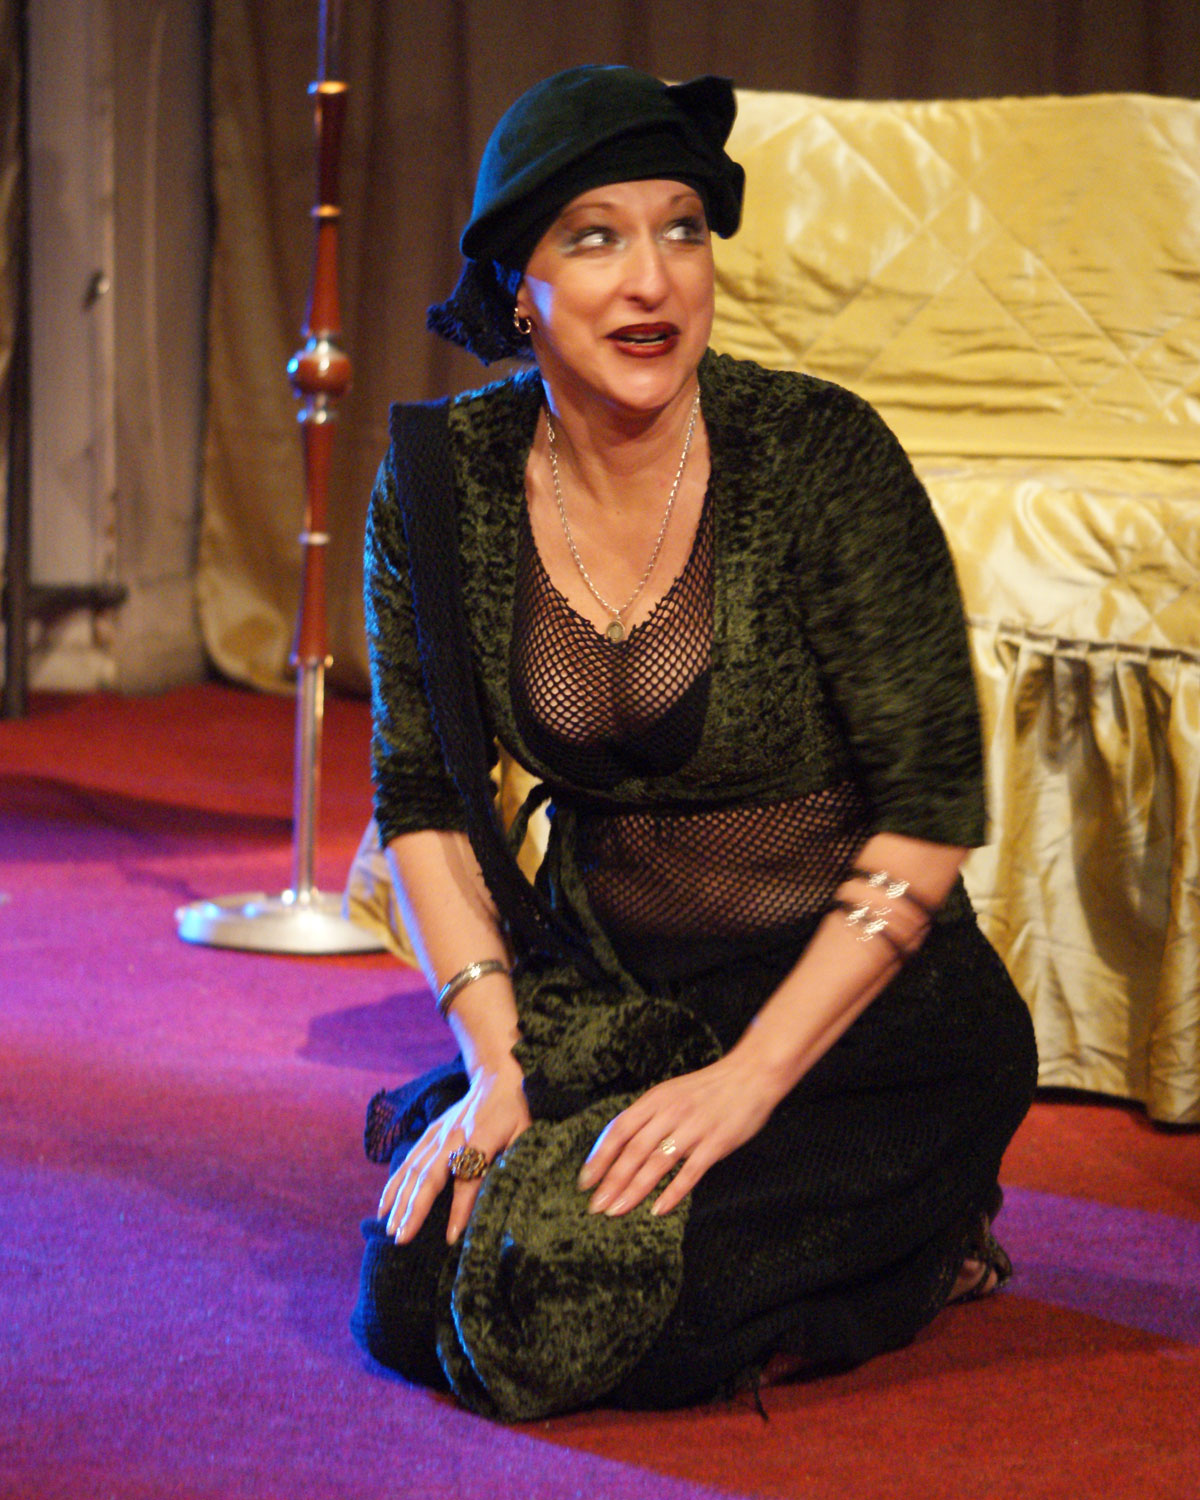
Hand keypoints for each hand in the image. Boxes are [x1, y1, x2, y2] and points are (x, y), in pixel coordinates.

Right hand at [378, 1055, 530, 1245]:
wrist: (498, 1075)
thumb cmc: (516, 1110)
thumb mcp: (523, 1135)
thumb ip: (506, 1163)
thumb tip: (492, 1199)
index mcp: (479, 1138)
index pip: (467, 1179)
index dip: (459, 1209)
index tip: (450, 1237)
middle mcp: (452, 1137)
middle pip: (429, 1176)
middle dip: (413, 1208)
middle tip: (402, 1238)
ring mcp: (437, 1134)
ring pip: (413, 1170)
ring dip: (399, 1199)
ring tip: (389, 1227)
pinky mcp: (430, 1133)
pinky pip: (408, 1160)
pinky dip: (394, 1183)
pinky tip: (384, 1206)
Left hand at [576, 1053, 782, 1220]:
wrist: (751, 1075)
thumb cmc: (709, 1088)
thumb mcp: (672, 1093)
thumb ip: (648, 1116)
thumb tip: (619, 1143)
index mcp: (656, 1099)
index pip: (619, 1130)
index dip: (600, 1157)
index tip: (585, 1181)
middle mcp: (670, 1113)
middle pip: (633, 1151)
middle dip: (611, 1181)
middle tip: (596, 1206)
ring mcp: (693, 1129)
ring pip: (656, 1164)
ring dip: (634, 1190)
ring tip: (617, 1210)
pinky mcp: (715, 1143)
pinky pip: (690, 1172)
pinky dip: (672, 1193)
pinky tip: (657, 1209)